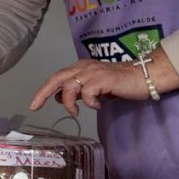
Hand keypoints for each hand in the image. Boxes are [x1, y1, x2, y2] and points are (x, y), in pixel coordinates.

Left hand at [29, 58, 150, 116]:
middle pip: (56, 78)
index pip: (57, 77)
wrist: (143, 76)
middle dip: (43, 93)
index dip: (44, 90)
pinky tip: (99, 105)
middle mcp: (84, 67)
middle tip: (35, 106)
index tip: (35, 104)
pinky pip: (87, 93)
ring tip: (75, 112)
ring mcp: (93, 72)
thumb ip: (78, 90)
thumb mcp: (94, 87)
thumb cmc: (119, 83)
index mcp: (80, 67)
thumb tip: (58, 97)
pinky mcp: (103, 80)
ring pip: (69, 86)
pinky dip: (90, 103)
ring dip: (68, 102)